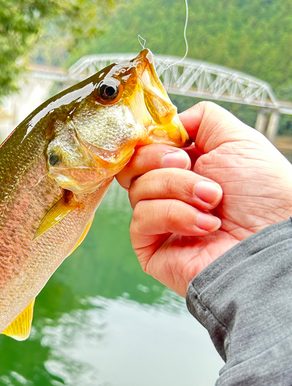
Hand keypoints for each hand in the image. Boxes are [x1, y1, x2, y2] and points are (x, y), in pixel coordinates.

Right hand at [116, 101, 291, 295]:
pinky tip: (204, 225)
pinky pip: (141, 218)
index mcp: (185, 169)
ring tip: (212, 201)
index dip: (154, 142)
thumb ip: (202, 119)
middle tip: (189, 164)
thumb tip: (170, 124)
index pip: (145, 149)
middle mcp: (169, 194)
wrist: (271, 241)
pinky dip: (174, 215)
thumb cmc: (265, 196)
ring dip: (178, 189)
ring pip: (138, 190)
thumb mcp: (238, 140)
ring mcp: (159, 221)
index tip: (177, 144)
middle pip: (133, 166)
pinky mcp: (150, 246)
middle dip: (160, 160)